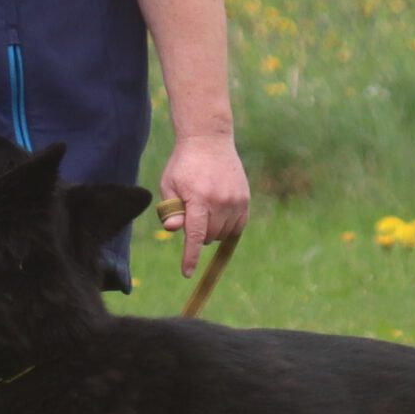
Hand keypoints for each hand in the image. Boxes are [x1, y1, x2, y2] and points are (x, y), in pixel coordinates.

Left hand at [157, 135, 249, 278]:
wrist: (209, 140)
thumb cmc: (183, 165)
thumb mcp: (169, 185)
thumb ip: (171, 209)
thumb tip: (174, 230)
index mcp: (199, 199)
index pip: (194, 236)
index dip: (190, 257)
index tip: (186, 273)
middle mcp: (220, 202)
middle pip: (209, 237)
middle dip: (198, 233)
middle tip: (191, 212)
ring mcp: (236, 201)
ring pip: (223, 233)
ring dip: (212, 230)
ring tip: (204, 208)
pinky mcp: (245, 199)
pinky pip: (237, 226)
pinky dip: (227, 226)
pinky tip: (218, 213)